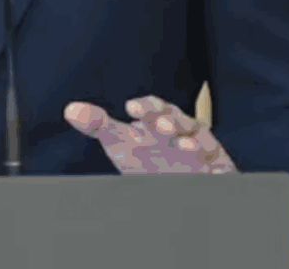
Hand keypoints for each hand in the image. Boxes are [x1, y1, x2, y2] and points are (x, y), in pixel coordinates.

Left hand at [64, 95, 236, 174]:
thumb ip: (98, 125)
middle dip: (170, 121)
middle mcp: (181, 131)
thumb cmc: (148, 157)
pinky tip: (203, 165)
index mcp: (159, 121)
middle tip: (160, 126)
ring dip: (190, 141)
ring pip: (199, 139)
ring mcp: (200, 148)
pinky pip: (217, 164)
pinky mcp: (217, 167)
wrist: (180, 181)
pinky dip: (211, 164)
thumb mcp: (121, 142)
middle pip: (178, 120)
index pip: (154, 108)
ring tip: (181, 146)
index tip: (131, 108)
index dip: (146, 107)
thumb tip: (70, 109)